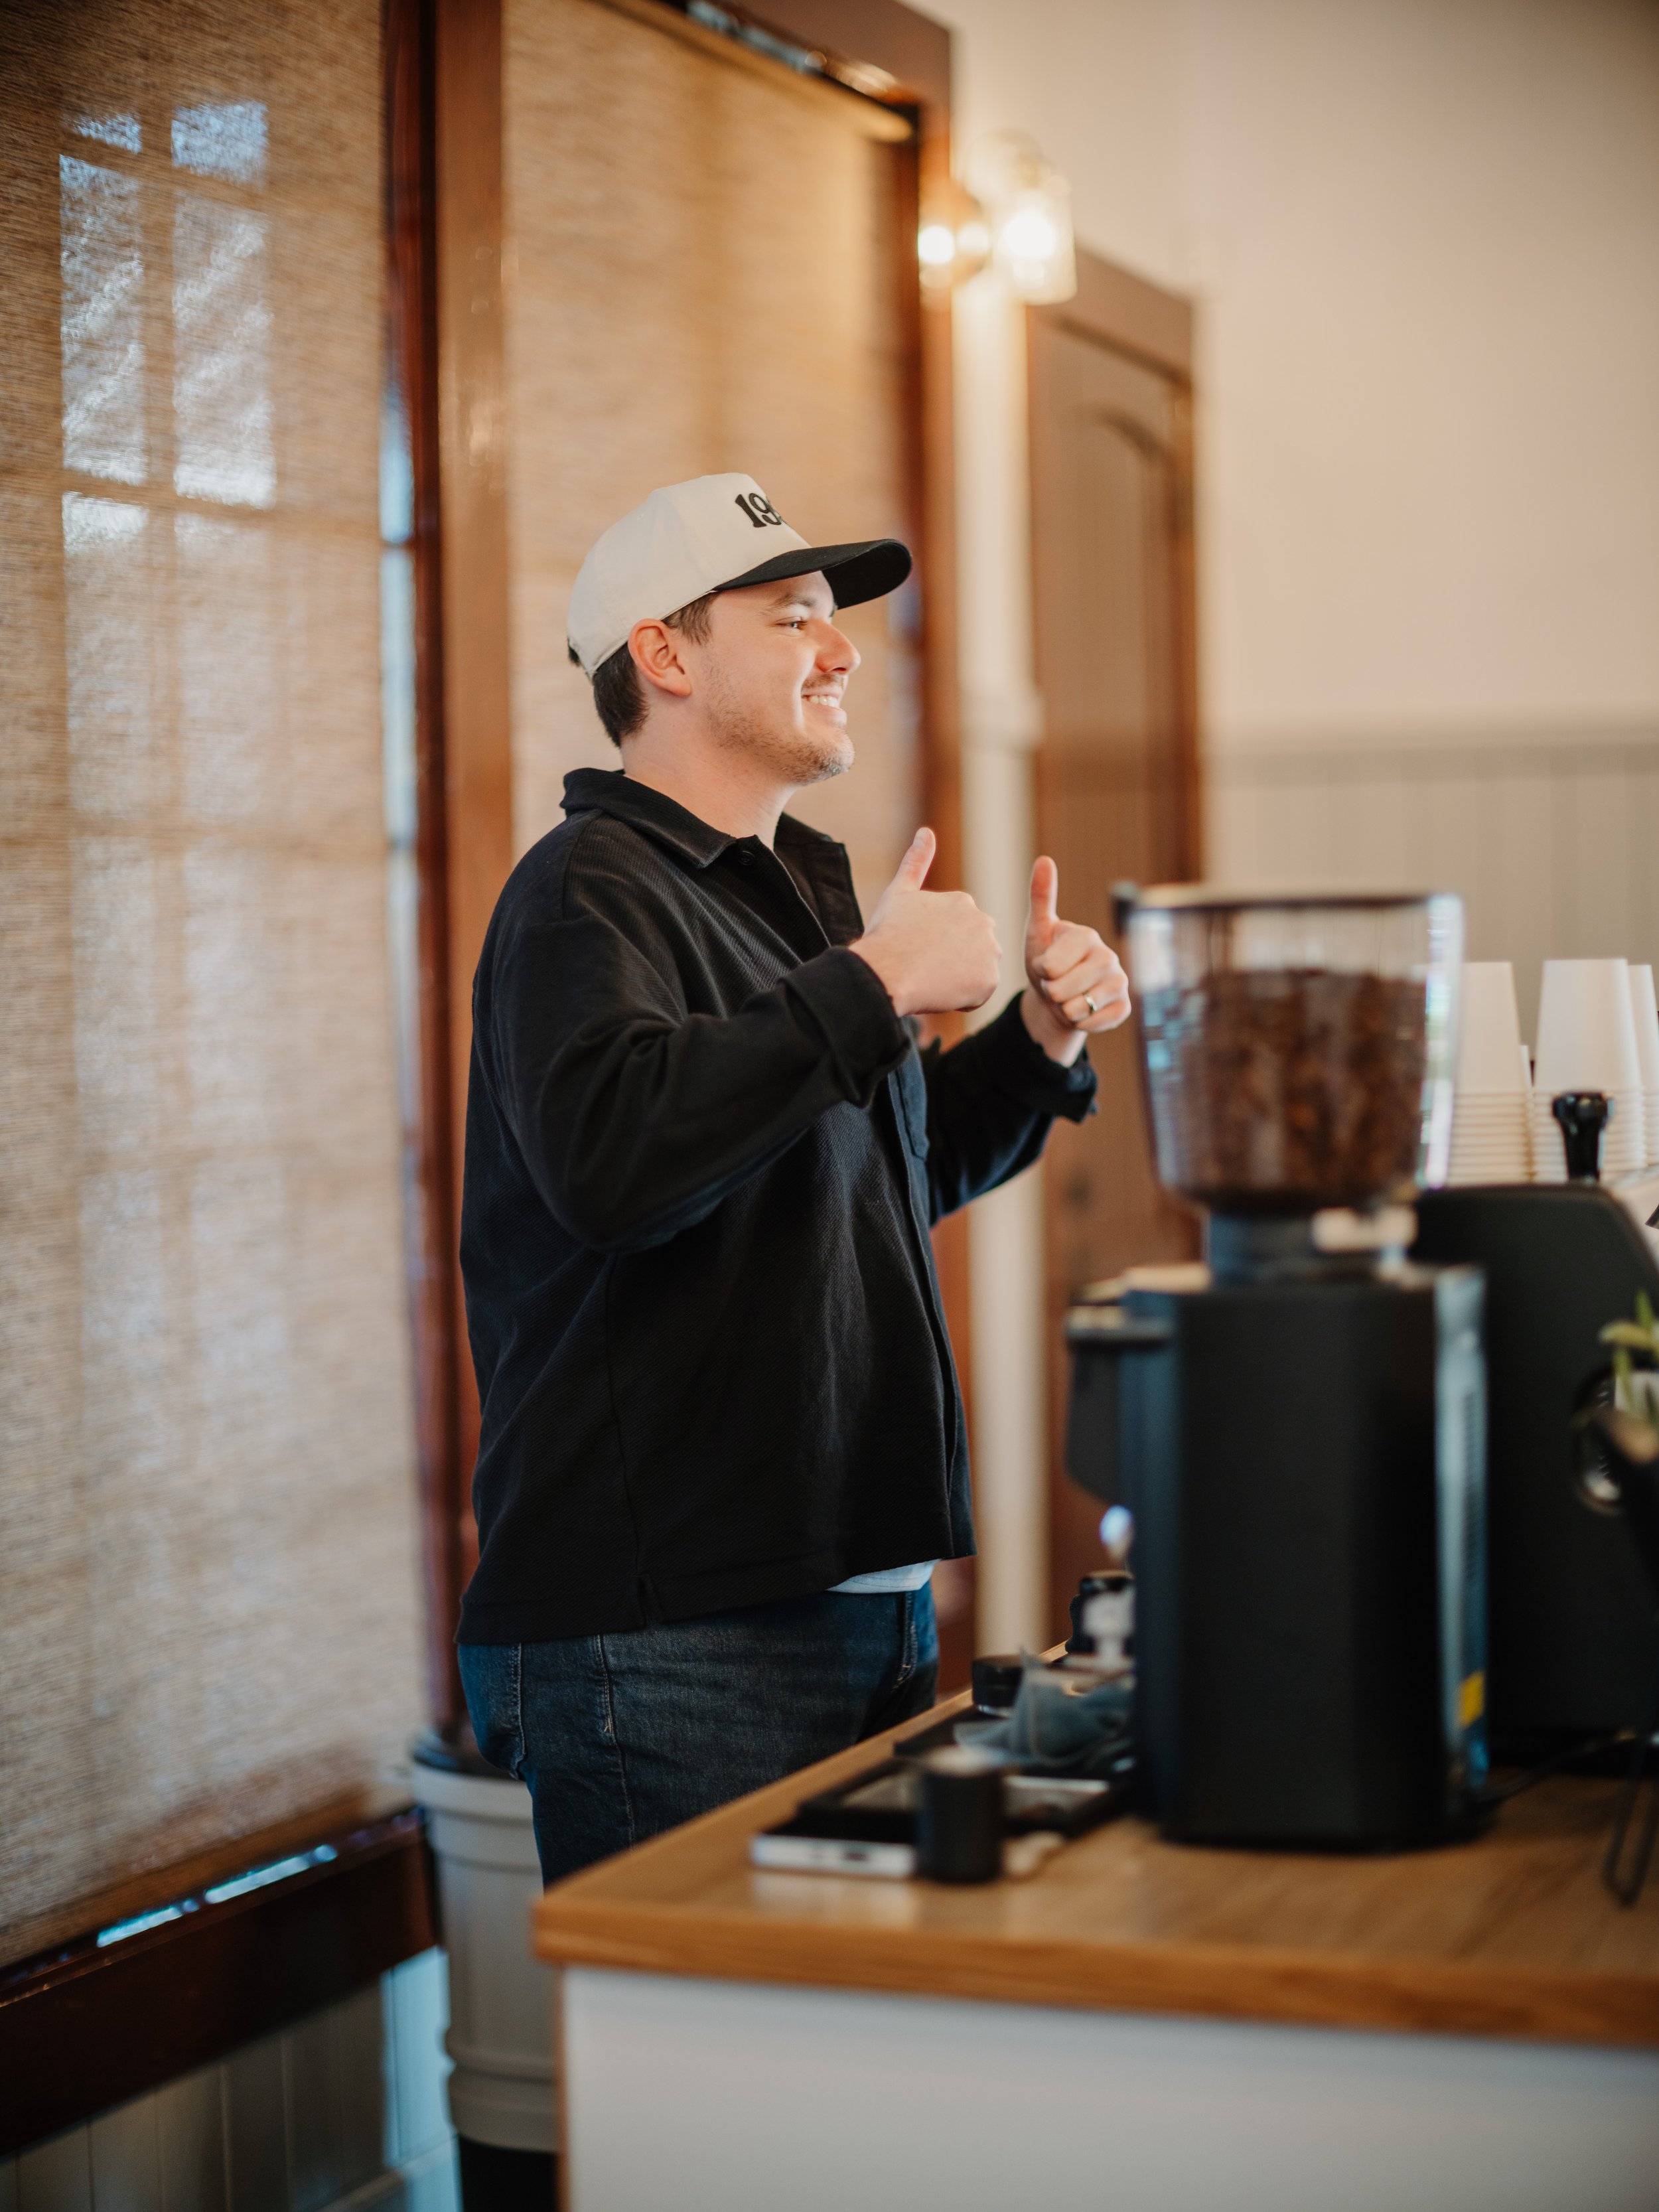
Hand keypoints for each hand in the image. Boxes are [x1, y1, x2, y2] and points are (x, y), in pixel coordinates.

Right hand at [850, 828, 1001, 1017]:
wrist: (887, 970)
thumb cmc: (888, 933)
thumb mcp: (900, 893)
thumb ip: (916, 862)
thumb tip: (926, 832)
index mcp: (963, 902)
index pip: (958, 930)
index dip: (936, 945)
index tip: (918, 949)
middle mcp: (983, 922)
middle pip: (972, 949)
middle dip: (953, 960)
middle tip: (925, 966)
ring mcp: (989, 951)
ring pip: (977, 971)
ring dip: (959, 978)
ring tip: (932, 978)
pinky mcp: (990, 979)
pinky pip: (979, 993)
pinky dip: (963, 997)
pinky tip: (940, 991)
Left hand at [1020, 856, 1130, 1063]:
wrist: (1056, 1000)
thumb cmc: (1045, 962)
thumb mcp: (1037, 932)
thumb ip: (1041, 898)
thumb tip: (1045, 859)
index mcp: (1086, 935)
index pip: (1056, 962)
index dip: (1044, 970)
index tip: (1045, 966)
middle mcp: (1108, 955)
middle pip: (1068, 986)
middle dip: (1052, 992)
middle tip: (1053, 986)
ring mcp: (1120, 981)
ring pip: (1081, 1007)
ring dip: (1064, 1009)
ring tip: (1066, 998)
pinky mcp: (1124, 1006)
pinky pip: (1096, 1022)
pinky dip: (1080, 1023)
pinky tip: (1080, 1011)